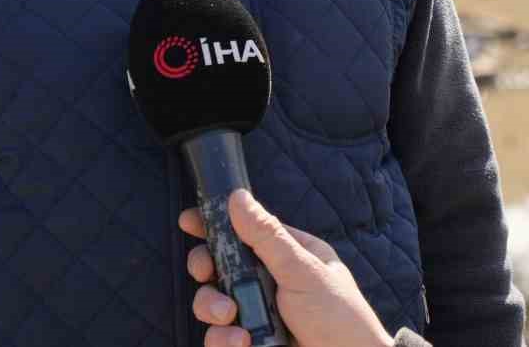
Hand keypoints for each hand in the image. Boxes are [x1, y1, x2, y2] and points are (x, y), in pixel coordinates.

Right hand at [179, 189, 394, 346]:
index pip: (246, 231)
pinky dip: (223, 340)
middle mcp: (269, 281)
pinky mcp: (250, 342)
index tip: (188, 221)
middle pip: (220, 265)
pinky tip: (242, 343)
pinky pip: (220, 337)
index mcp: (288, 255)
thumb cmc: (340, 319)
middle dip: (206, 268)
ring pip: (213, 302)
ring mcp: (258, 314)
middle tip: (205, 272)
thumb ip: (268, 236)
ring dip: (212, 308)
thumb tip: (238, 197)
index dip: (215, 224)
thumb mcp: (303, 271)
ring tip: (230, 317)